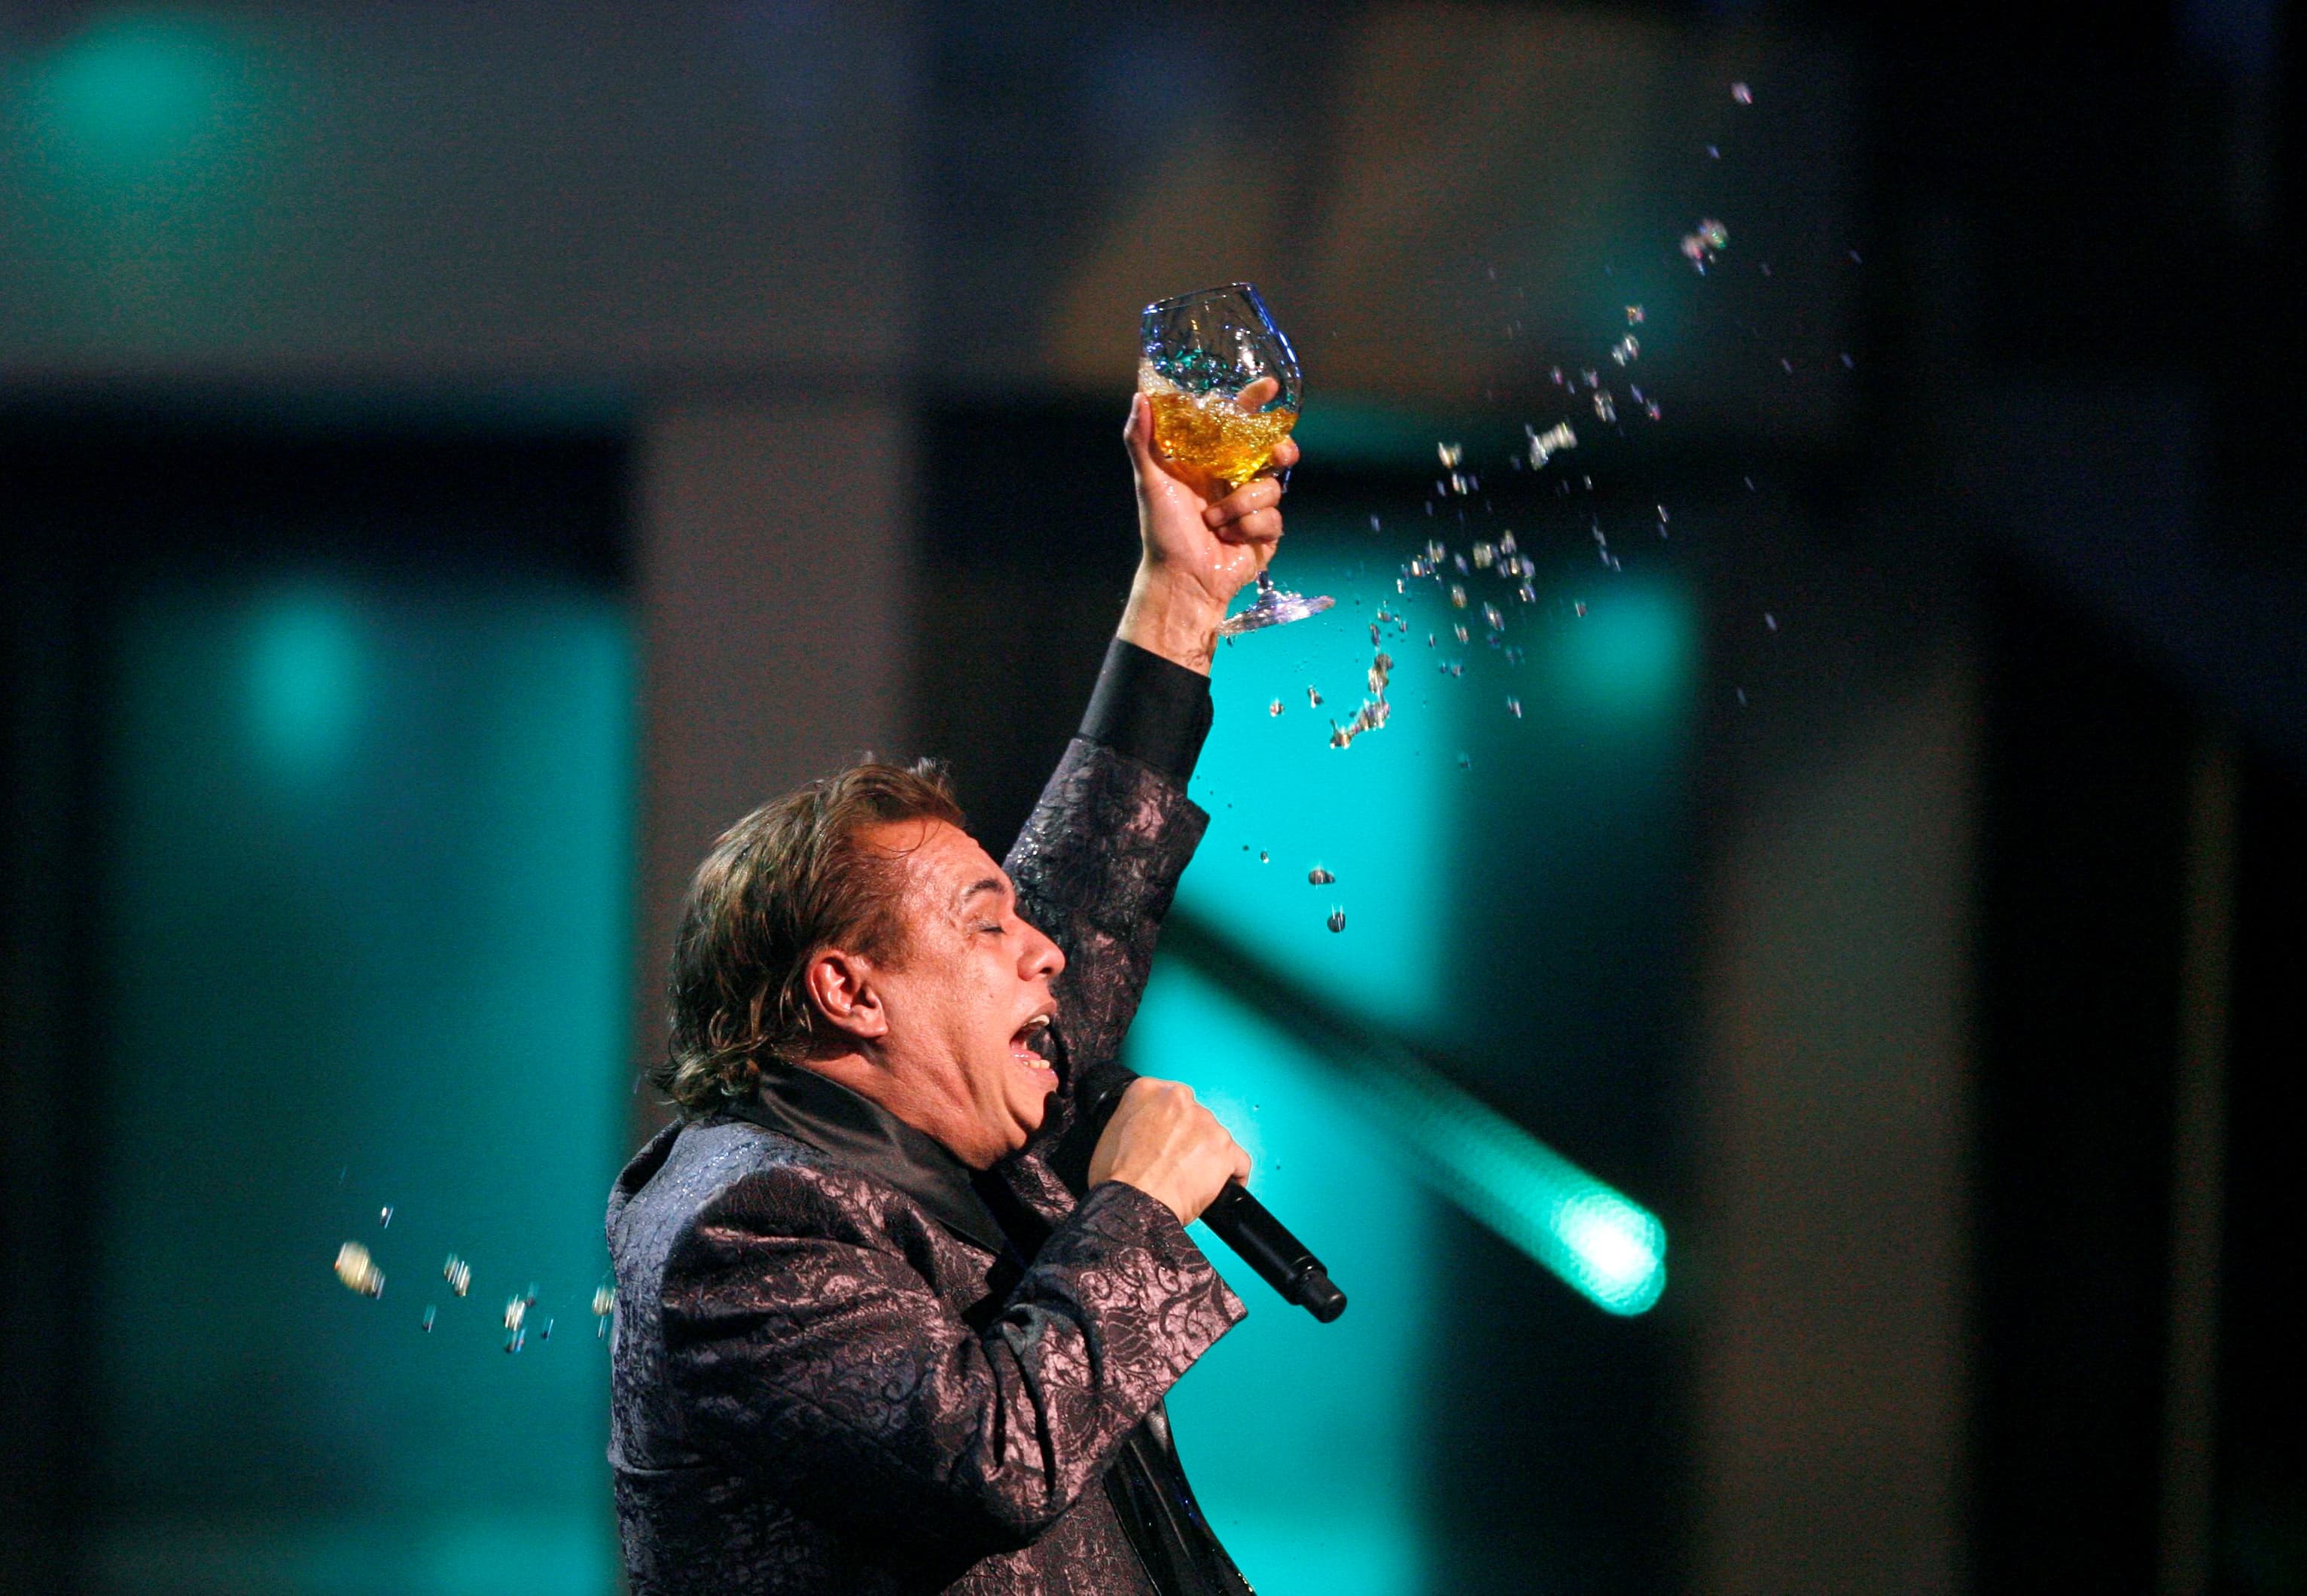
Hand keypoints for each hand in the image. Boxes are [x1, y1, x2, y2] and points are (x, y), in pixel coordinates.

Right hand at [1087, 1077, 1251, 1225]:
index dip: (1170, 1123)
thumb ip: (1133, 1120)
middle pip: (1194, 1117)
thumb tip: (1142, 1131)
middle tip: (1175, 1162)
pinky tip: (1219, 1185)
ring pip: (1215, 1138)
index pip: (1170, 1099)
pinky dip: (1232, 1175)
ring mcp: (1205, 1123)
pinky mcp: (1225, 1149)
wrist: (1132, 1205)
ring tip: (1190, 1179)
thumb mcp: (1110, 1134)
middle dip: (1189, 1138)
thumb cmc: (1118, 1179)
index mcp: (1148, 1091)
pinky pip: (1239, 1161)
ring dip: (1207, 1156)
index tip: (1168, 1137)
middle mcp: (1179, 1100)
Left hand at [1117, 379, 1301, 674]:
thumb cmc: (1162, 533)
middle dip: (1279, 450)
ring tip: (1214, 522)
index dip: (1254, 402)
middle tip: (1276, 456)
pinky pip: (1272, 518)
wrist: (1182, 580)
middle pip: (1273, 451)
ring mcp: (1252, 506)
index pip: (1238, 423)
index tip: (1269, 388)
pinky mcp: (1265, 532)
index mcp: (1211, 462)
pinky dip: (1247, 529)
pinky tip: (1229, 540)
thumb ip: (1141, 439)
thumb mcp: (1149, 481)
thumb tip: (1139, 398)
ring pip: (1271, 488)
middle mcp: (1234, 480)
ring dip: (1240, 506)